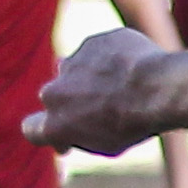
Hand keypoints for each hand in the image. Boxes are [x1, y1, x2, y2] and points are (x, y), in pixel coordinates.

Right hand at [25, 27, 180, 155]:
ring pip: (75, 69)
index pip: (31, 129)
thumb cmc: (135, 123)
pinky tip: (131, 66)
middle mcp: (54, 93)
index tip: (65, 134)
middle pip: (55, 96)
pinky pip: (97, 51)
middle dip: (72, 100)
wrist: (156, 87)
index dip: (48, 130)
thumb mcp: (107, 145)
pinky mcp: (91, 42)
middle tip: (101, 105)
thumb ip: (82, 133)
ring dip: (90, 76)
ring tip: (121, 84)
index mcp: (54, 124)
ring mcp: (71, 63)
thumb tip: (74, 128)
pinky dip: (110, 58)